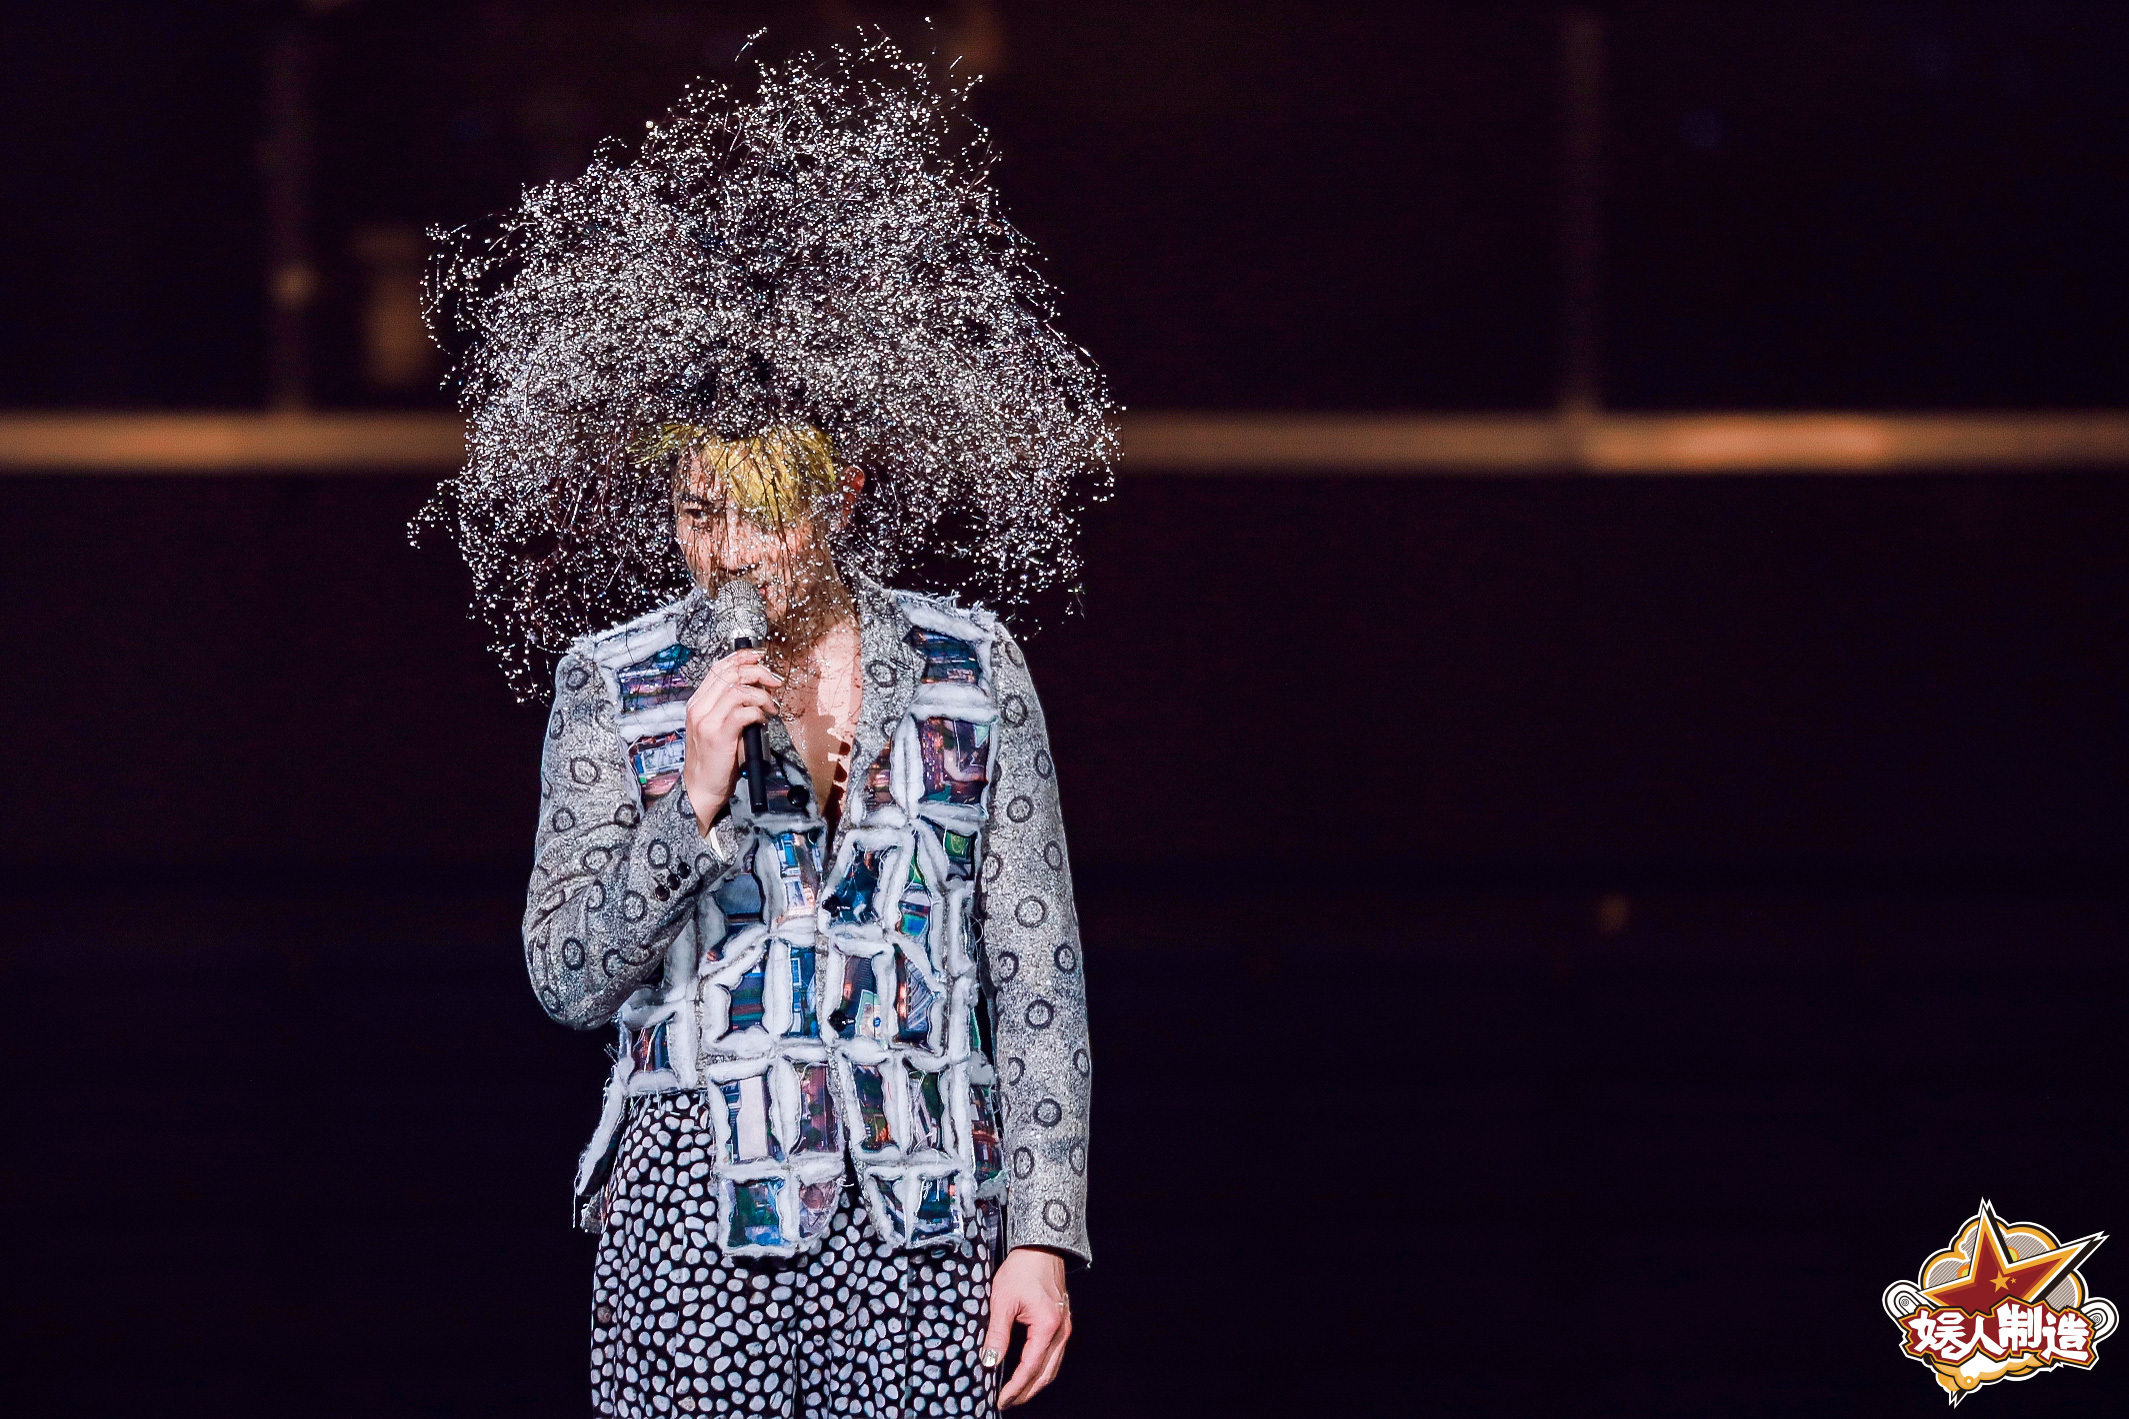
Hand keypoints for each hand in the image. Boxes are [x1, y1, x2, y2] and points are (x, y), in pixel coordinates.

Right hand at [680, 649, 781, 833]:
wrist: (701, 789)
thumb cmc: (715, 760)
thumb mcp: (721, 728)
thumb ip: (733, 709)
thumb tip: (760, 692)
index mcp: (698, 703)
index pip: (719, 668)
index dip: (741, 657)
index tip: (760, 657)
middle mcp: (699, 708)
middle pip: (730, 674)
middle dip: (758, 672)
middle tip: (775, 683)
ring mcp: (706, 721)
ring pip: (737, 690)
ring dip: (761, 695)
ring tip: (771, 707)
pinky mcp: (718, 735)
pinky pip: (743, 712)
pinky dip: (758, 712)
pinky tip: (763, 720)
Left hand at [984, 1247, 1071, 1408]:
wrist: (1041, 1248)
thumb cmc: (1022, 1269)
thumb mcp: (1002, 1301)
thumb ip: (997, 1334)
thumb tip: (989, 1361)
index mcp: (1047, 1326)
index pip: (1030, 1368)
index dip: (1015, 1387)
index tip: (1001, 1399)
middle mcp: (1061, 1331)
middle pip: (1045, 1373)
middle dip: (1026, 1392)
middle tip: (1007, 1402)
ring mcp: (1065, 1328)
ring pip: (1052, 1367)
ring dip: (1035, 1383)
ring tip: (1016, 1393)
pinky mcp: (1062, 1323)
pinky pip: (1054, 1355)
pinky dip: (1042, 1369)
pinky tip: (1028, 1372)